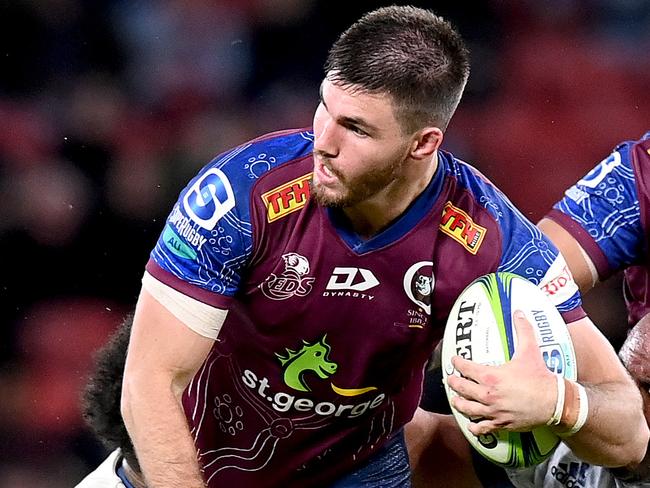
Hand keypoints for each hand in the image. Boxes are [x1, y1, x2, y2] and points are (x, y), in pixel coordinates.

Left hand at [446, 310, 556, 434]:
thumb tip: (519, 312)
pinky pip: (482, 427)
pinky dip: (475, 426)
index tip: (454, 360)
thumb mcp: (530, 350)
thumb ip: (523, 330)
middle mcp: (487, 395)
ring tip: (455, 399)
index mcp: (490, 376)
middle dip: (454, 382)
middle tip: (451, 379)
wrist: (555, 402)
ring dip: (459, 403)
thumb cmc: (540, 377)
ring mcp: (493, 411)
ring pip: (467, 408)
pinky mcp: (501, 424)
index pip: (465, 368)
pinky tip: (472, 424)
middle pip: (462, 388)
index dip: (457, 363)